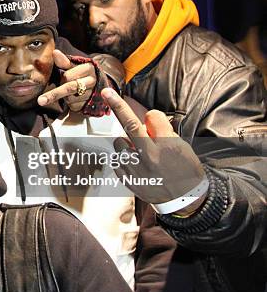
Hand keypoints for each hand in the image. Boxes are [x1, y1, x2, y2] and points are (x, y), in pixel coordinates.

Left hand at [37, 50, 95, 110]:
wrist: (96, 86)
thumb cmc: (80, 74)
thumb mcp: (73, 66)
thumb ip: (64, 61)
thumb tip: (55, 52)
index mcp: (88, 68)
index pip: (69, 75)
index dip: (62, 78)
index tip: (61, 78)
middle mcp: (92, 81)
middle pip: (69, 88)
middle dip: (54, 94)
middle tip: (40, 100)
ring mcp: (92, 94)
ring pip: (71, 99)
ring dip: (65, 98)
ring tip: (68, 93)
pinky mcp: (90, 105)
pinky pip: (75, 107)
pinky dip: (70, 105)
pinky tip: (73, 100)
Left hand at [102, 88, 206, 206]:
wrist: (183, 199)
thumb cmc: (185, 170)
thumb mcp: (182, 146)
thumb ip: (162, 132)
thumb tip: (145, 118)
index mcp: (168, 145)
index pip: (153, 116)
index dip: (153, 117)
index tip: (152, 117)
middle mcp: (150, 156)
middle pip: (130, 124)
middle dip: (117, 105)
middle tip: (106, 92)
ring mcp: (136, 168)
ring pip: (120, 142)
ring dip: (127, 143)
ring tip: (140, 153)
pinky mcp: (127, 178)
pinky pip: (117, 160)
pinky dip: (124, 159)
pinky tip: (137, 166)